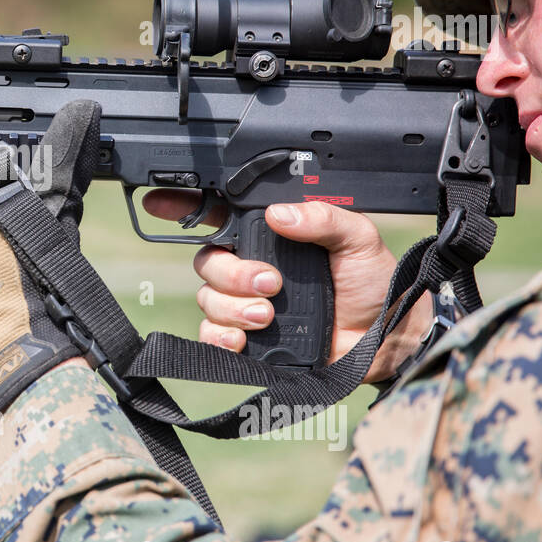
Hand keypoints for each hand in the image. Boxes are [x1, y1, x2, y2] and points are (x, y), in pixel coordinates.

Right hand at [142, 191, 431, 382]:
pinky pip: (211, 335)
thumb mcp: (357, 238)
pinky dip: (220, 337)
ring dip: (233, 307)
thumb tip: (281, 215)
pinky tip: (242, 338)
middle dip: (232, 274)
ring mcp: (246, 303)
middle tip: (269, 284)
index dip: (183, 206)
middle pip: (208, 261)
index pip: (217, 213)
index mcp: (270, 235)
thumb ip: (322, 218)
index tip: (158, 202)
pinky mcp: (247, 338)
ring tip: (269, 315)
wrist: (383, 338)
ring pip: (208, 299)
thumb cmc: (373, 282)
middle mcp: (251, 266)